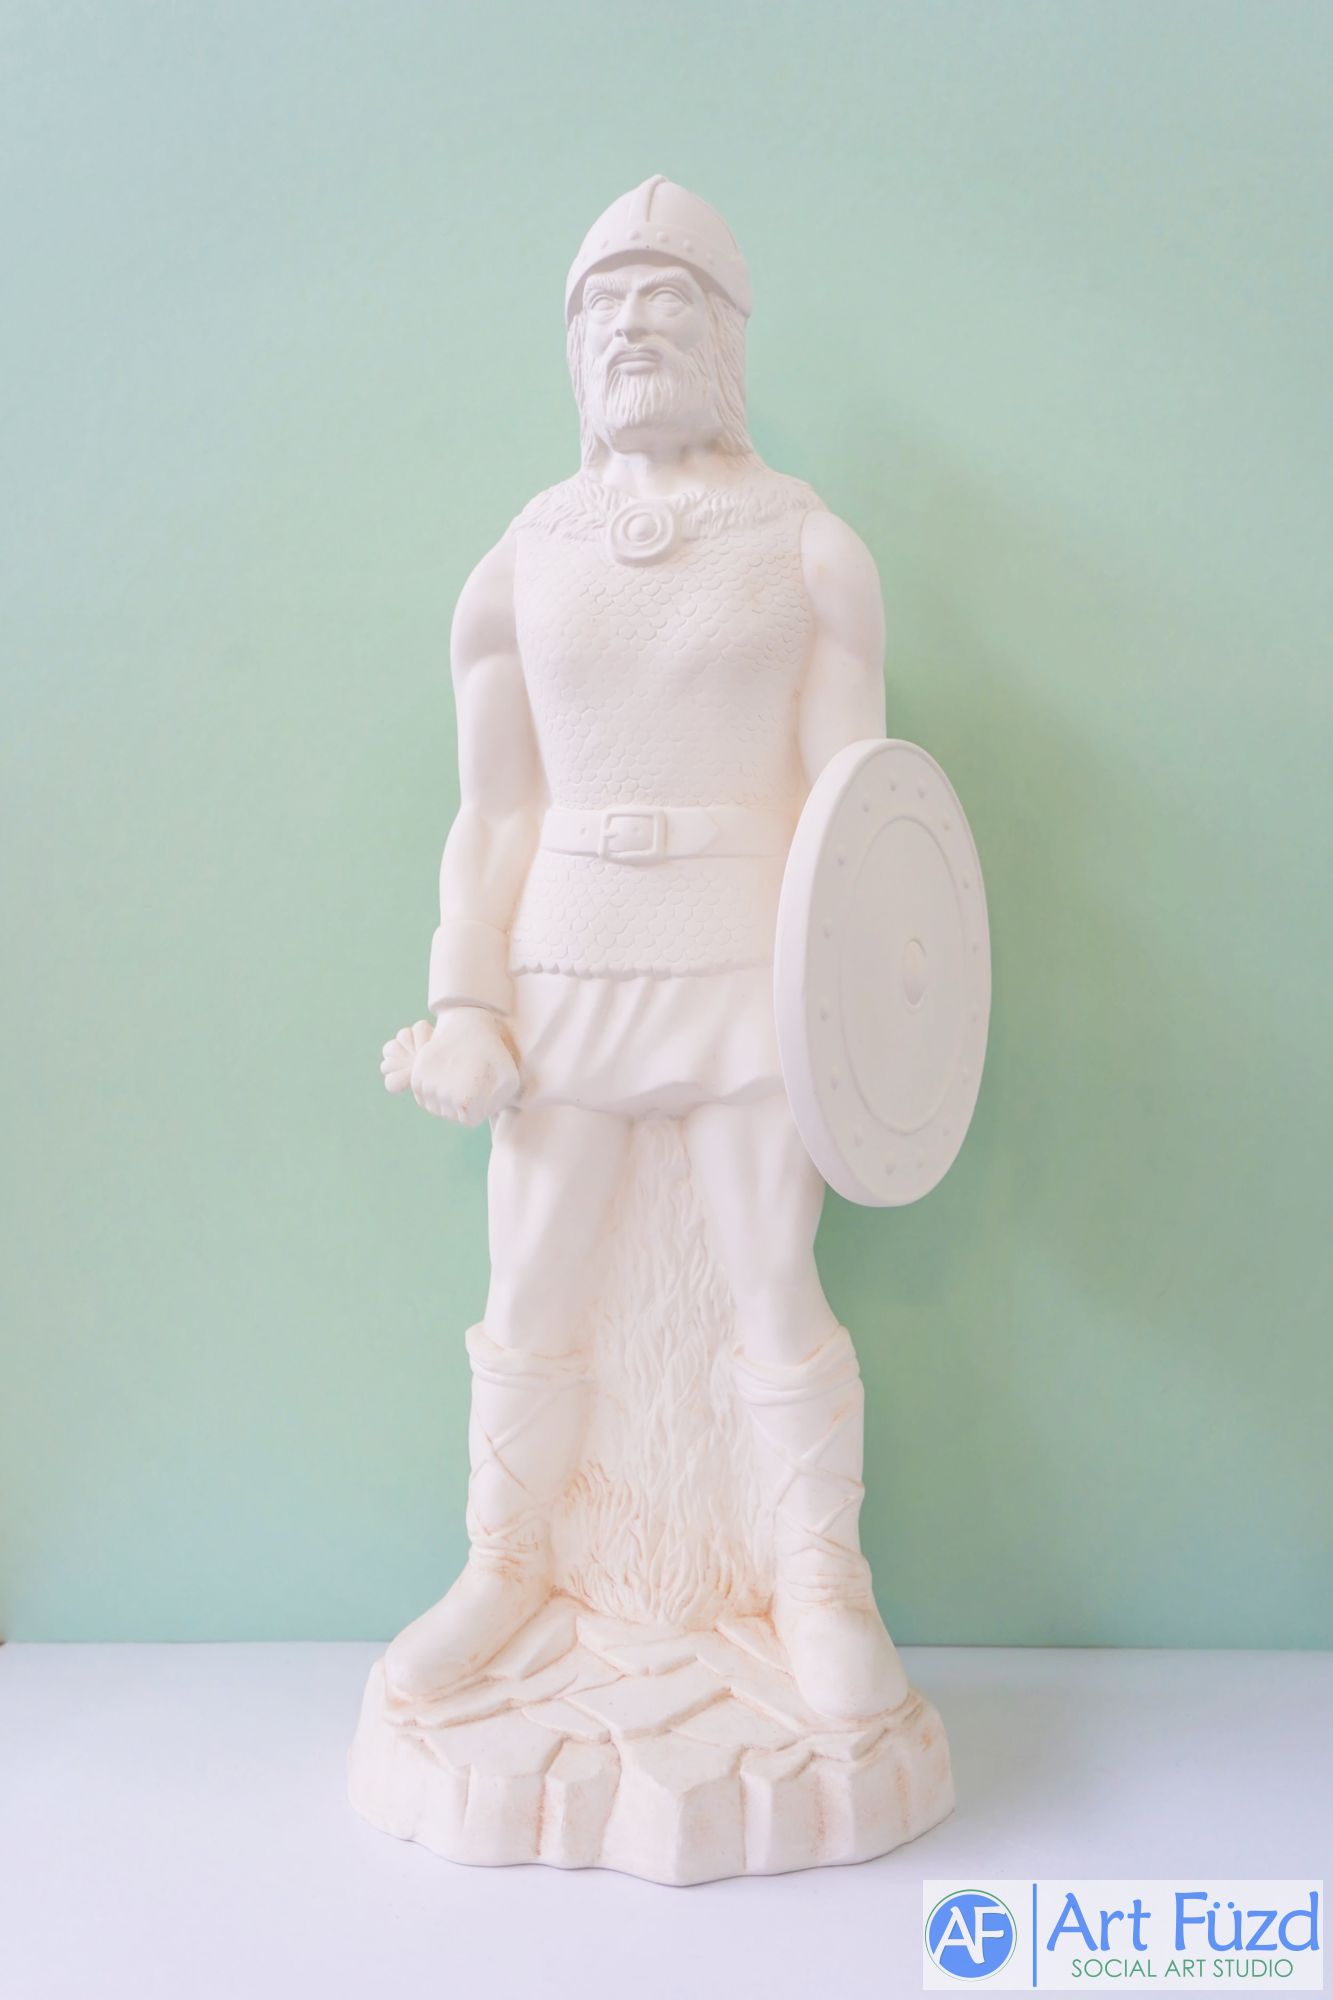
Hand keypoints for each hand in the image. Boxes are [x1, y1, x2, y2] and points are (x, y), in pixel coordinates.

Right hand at [408, 1007, 520, 1124]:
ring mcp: (427, 1086)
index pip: (468, 1119)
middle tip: (470, 1078)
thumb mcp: (509, 1079)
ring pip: (434, 1106)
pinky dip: (433, 1089)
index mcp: (465, 1101)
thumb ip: (500, 1104)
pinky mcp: (416, 1075)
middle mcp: (443, 1097)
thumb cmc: (493, 1052)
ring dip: (445, 1097)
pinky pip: (423, 1096)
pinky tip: (445, 1073)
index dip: (477, 1106)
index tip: (482, 1087)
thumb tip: (485, 1117)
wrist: (467, 1022)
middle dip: (461, 1102)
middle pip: (450, 1114)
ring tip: (458, 1075)